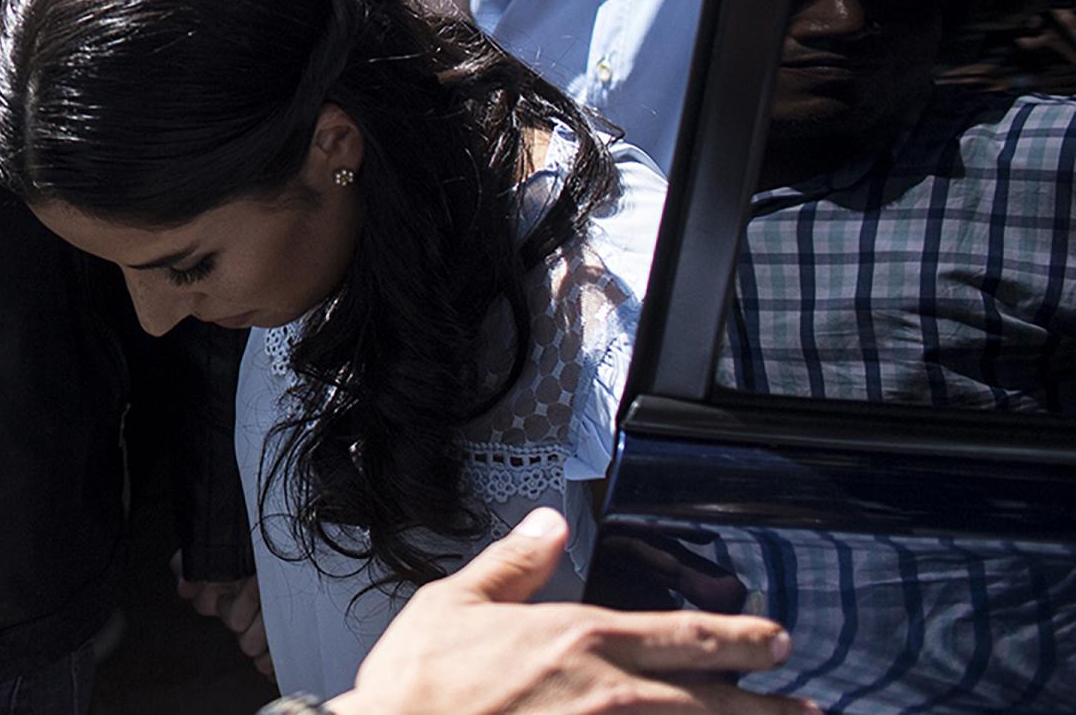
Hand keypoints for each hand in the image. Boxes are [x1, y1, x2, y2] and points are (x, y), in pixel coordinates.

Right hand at [332, 508, 802, 714]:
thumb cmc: (418, 690)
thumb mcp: (454, 604)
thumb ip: (513, 564)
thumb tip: (546, 524)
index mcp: (578, 641)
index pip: (684, 637)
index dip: (741, 639)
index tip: (775, 642)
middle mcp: (609, 697)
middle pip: (712, 700)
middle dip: (768, 702)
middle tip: (804, 703)